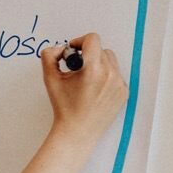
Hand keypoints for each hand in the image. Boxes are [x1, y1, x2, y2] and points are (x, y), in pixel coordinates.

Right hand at [38, 33, 127, 147]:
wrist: (77, 132)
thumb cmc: (64, 107)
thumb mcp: (50, 79)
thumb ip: (49, 57)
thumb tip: (59, 48)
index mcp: (93, 69)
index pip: (92, 39)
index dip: (80, 41)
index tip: (73, 51)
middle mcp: (110, 75)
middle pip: (101, 50)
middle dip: (88, 55)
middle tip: (77, 70)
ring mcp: (119, 84)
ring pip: (110, 61)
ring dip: (99, 64)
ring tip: (87, 80)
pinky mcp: (123, 93)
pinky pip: (116, 75)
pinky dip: (106, 77)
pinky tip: (95, 90)